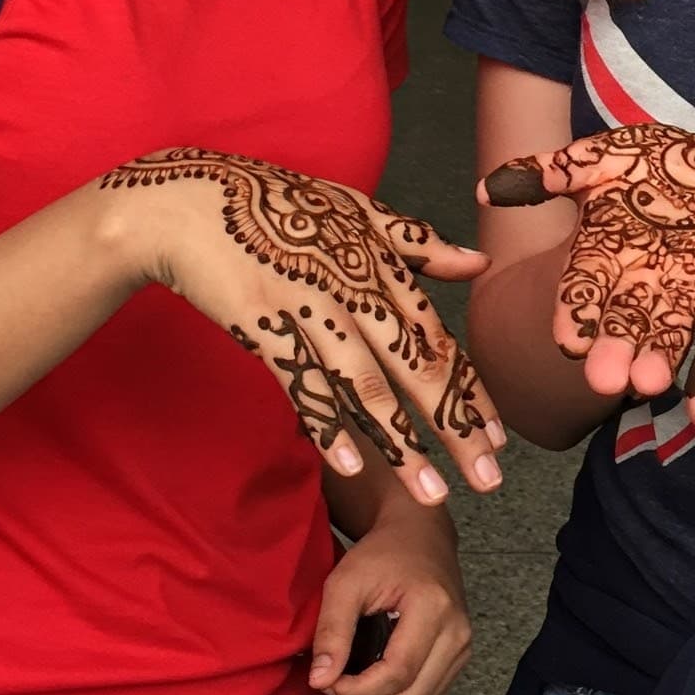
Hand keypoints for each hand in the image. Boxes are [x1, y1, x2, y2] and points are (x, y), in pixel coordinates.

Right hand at [103, 150, 503, 504]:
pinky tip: (351, 466)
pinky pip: (301, 379)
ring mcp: (310, 303)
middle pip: (416, 366)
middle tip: (489, 482)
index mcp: (381, 263)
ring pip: (366, 382)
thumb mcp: (356, 210)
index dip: (470, 391)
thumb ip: (418, 244)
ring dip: (402, 442)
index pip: (437, 339)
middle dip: (456, 428)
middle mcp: (356, 287)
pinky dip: (326, 421)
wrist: (193, 201)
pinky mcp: (263, 321)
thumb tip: (480, 262)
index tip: (501, 440)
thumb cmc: (278, 205)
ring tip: (432, 493)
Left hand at [308, 505, 471, 694]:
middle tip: (337, 679)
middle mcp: (457, 631)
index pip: (396, 674)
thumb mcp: (346, 580)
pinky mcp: (460, 653)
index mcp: (433, 607)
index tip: (326, 680)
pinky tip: (377, 671)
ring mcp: (463, 644)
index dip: (357, 689)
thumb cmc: (383, 552)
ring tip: (356, 676)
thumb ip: (332, 630)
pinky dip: (397, 694)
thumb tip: (321, 680)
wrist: (419, 533)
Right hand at [478, 125, 694, 398]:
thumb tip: (484, 190)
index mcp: (599, 251)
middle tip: (606, 379)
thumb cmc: (651, 159)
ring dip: (656, 360)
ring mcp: (674, 293)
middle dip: (612, 350)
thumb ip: (553, 171)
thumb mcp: (604, 157)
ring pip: (663, 332)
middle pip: (619, 320)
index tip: (569, 340)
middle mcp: (633, 281)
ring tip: (651, 383)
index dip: (575, 313)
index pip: (580, 287)